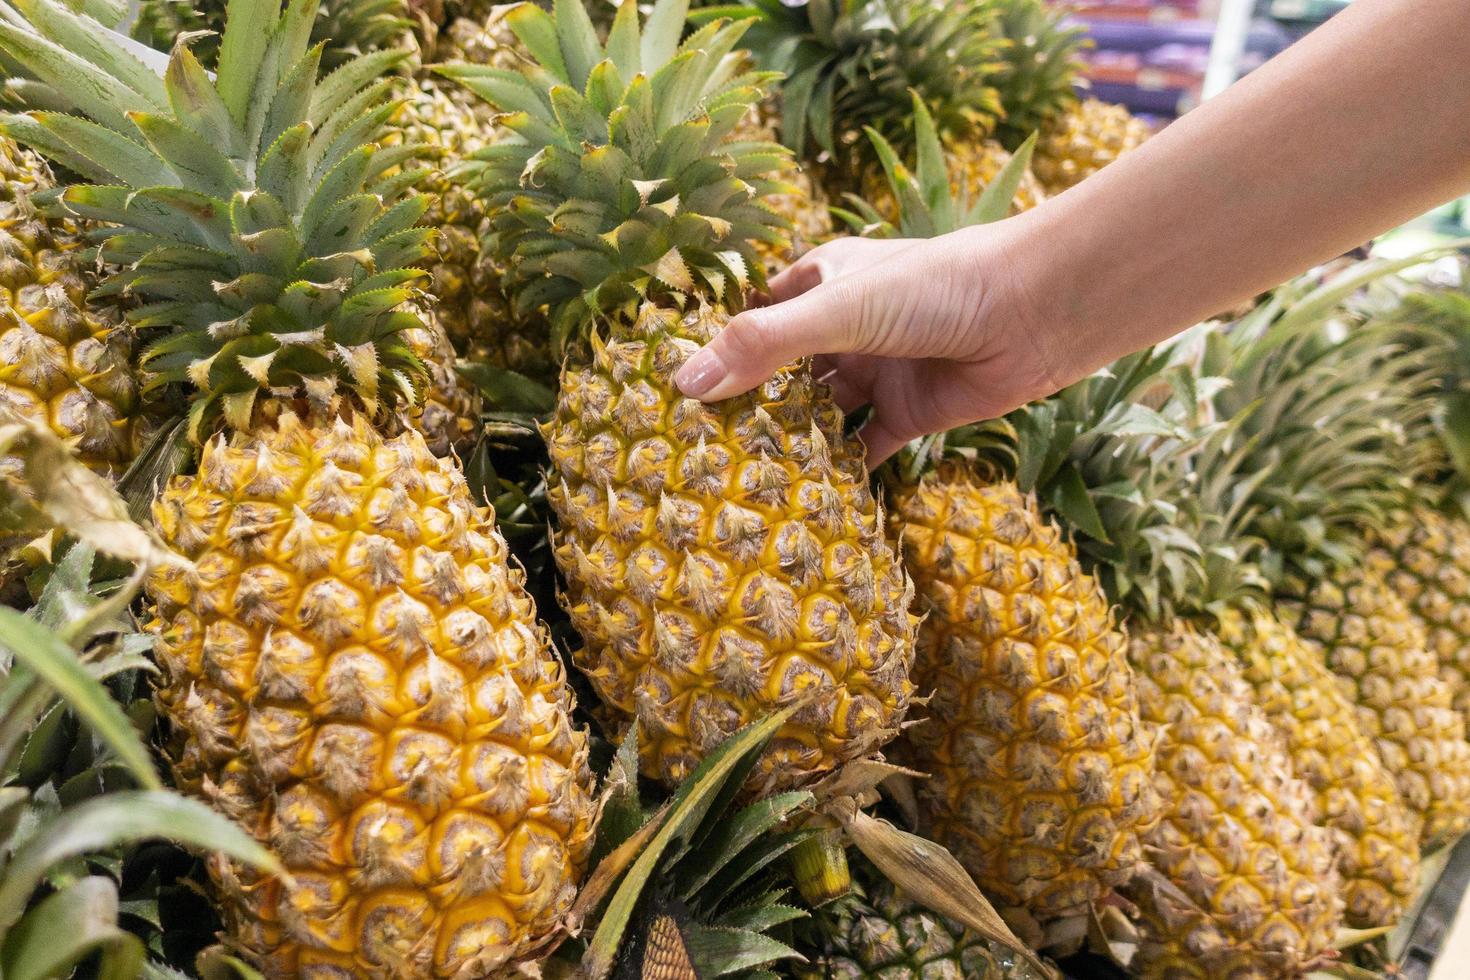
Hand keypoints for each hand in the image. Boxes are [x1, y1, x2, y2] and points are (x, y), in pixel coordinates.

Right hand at [674, 224, 1063, 462]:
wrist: (1036, 313)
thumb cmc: (936, 288)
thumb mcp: (838, 309)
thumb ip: (764, 345)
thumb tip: (686, 385)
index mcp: (820, 282)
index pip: (752, 320)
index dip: (716, 353)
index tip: (669, 397)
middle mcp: (843, 327)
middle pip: (780, 374)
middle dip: (745, 409)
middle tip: (693, 455)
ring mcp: (876, 372)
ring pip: (817, 415)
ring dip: (788, 445)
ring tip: (737, 486)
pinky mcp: (909, 415)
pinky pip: (863, 449)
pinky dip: (839, 473)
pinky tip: (804, 502)